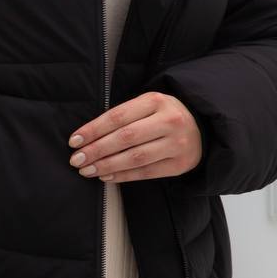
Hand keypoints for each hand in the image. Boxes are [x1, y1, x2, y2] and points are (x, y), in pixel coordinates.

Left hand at [67, 92, 201, 182]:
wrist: (201, 127)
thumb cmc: (163, 115)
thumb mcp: (147, 105)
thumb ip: (122, 117)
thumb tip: (86, 138)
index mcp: (156, 101)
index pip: (118, 116)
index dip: (93, 130)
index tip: (74, 141)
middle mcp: (169, 121)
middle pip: (125, 138)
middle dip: (96, 150)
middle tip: (77, 159)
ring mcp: (177, 144)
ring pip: (135, 157)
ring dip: (107, 166)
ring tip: (87, 170)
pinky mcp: (180, 164)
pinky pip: (146, 172)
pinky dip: (123, 176)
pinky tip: (106, 176)